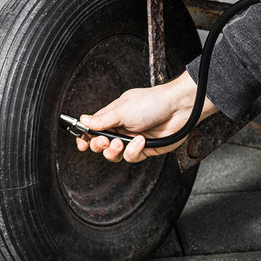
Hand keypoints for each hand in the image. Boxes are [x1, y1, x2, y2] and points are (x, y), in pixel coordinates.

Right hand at [76, 72, 217, 162]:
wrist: (178, 109)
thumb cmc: (152, 102)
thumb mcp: (122, 110)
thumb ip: (101, 120)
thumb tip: (83, 120)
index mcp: (114, 115)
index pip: (93, 128)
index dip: (86, 137)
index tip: (82, 143)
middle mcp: (122, 127)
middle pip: (101, 144)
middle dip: (99, 145)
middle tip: (104, 142)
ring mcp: (133, 139)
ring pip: (115, 155)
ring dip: (115, 151)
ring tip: (122, 142)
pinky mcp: (145, 149)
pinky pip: (131, 157)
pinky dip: (134, 151)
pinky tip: (141, 142)